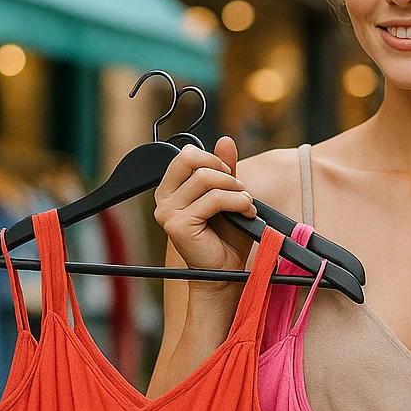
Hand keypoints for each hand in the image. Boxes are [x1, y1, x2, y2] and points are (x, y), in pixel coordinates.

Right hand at [151, 138, 257, 281]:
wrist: (225, 270)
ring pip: (204, 180)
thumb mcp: (227, 195)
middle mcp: (163, 199)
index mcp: (171, 189)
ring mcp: (167, 213)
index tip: (230, 174)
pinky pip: (212, 200)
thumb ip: (224, 168)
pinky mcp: (178, 226)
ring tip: (246, 203)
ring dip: (234, 189)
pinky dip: (237, 202)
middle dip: (221, 168)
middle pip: (189, 159)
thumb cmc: (226, 237)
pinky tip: (246, 212)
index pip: (185, 155)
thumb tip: (225, 140)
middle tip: (239, 186)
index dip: (211, 159)